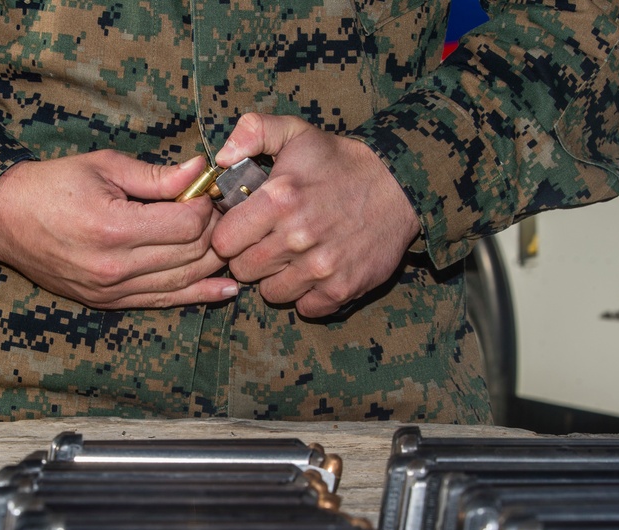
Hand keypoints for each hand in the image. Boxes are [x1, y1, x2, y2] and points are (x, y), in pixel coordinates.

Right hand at [0, 151, 237, 309]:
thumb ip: (156, 176)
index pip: (188, 224)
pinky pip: (163, 302)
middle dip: (216, 230)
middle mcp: (116, 268)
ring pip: (183, 281)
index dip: (207, 204)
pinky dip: (198, 295)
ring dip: (213, 262)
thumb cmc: (48, 185)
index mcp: (114, 228)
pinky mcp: (109, 303)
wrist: (1, 220)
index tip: (208, 189)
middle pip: (192, 254)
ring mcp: (112, 291)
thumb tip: (201, 171)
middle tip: (224, 211)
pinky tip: (226, 290)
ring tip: (233, 242)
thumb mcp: (102, 167)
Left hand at [212, 113, 420, 317]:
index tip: (244, 229)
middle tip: (270, 241)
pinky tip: (315, 273)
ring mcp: (321, 267)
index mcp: (279, 199)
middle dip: (251, 257)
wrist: (398, 187)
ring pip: (272, 294)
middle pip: (243, 271)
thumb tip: (220, 158)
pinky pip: (305, 309)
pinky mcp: (342, 289)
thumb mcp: (296, 132)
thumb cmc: (339, 162)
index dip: (229, 236)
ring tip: (293, 256)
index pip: (223, 241)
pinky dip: (307, 296)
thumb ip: (253, 131)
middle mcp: (297, 237)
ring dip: (278, 278)